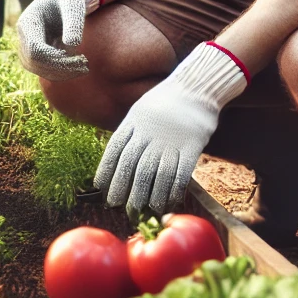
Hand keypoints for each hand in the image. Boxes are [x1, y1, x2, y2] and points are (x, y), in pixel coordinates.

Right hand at [16, 0, 99, 79]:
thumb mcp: (74, 4)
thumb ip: (73, 23)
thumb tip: (72, 45)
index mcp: (28, 22)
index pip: (35, 50)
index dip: (54, 59)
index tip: (77, 57)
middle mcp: (23, 35)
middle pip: (34, 62)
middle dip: (59, 68)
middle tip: (84, 65)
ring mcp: (26, 44)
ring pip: (37, 69)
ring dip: (60, 73)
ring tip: (84, 67)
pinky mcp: (35, 52)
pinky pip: (42, 68)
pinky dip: (60, 71)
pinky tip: (78, 66)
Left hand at [95, 43, 247, 213]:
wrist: (197, 87)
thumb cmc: (166, 101)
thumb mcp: (140, 110)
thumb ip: (130, 132)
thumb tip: (116, 159)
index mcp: (134, 122)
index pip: (115, 151)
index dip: (106, 172)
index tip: (101, 189)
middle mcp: (149, 133)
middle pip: (132, 166)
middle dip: (124, 189)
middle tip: (120, 207)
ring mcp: (170, 140)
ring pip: (155, 174)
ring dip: (148, 196)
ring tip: (144, 210)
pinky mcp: (191, 147)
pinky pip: (180, 174)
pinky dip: (173, 191)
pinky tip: (169, 202)